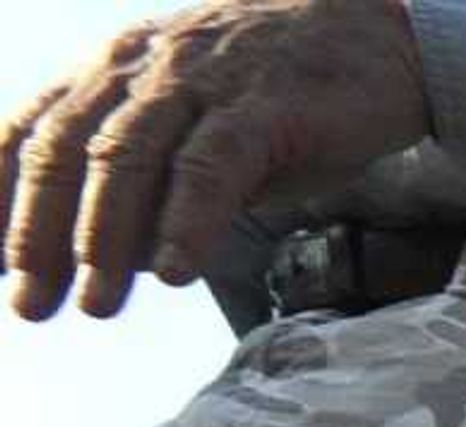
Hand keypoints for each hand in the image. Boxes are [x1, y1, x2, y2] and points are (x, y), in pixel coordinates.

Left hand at [4, 0, 429, 322]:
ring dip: (103, 236)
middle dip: (39, 232)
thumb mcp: (196, 122)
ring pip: (128, 158)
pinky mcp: (264, 106)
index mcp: (114, 70)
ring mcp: (202, 83)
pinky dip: (186, 221)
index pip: (34, 130)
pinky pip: (212, 166)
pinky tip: (172, 272)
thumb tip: (105, 254)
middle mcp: (142, 69)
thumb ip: (151, 174)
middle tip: (29, 303)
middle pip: (68, 150)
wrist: (375, 29)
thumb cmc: (281, 90)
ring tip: (95, 303)